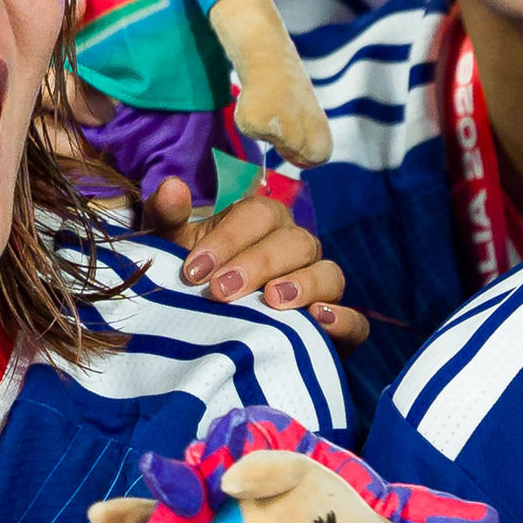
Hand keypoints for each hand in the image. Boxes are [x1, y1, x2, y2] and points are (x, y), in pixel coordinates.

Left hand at [146, 176, 359, 341]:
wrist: (205, 335)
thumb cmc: (192, 284)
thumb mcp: (171, 250)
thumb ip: (167, 217)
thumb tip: (172, 187)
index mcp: (263, 225)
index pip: (259, 214)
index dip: (229, 238)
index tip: (193, 271)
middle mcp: (297, 251)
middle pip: (295, 242)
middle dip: (258, 263)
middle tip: (220, 291)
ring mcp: (319, 289)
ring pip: (329, 274)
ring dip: (304, 285)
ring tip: (271, 301)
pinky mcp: (335, 332)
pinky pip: (356, 321)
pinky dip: (343, 319)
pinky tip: (317, 321)